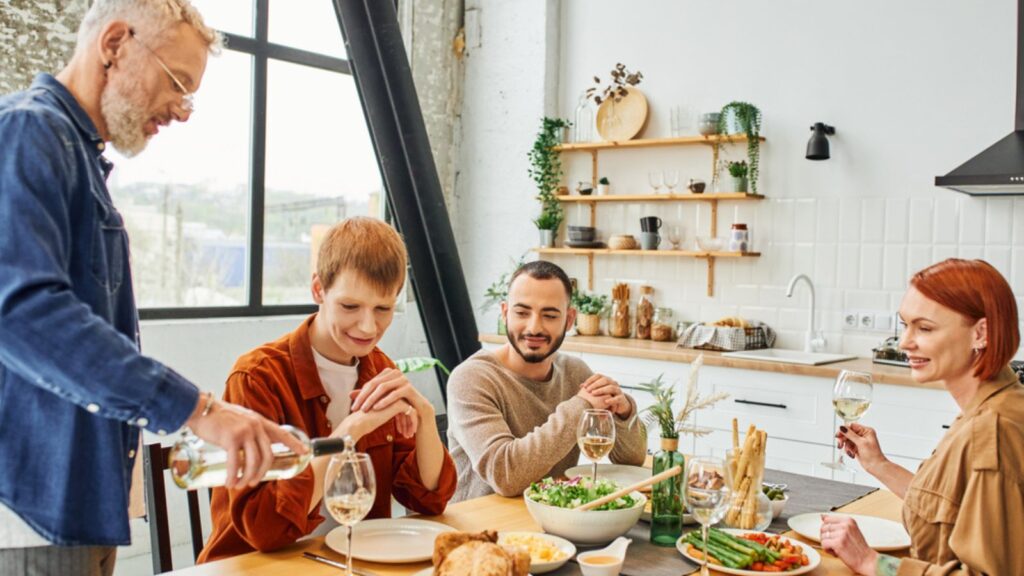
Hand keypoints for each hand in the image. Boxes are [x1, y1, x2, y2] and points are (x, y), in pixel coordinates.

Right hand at [186, 398, 307, 488]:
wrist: (198, 408)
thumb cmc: (216, 417)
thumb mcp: (239, 420)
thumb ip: (247, 431)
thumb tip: (248, 450)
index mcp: (259, 421)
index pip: (282, 433)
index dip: (295, 443)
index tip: (304, 451)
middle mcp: (256, 425)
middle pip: (268, 455)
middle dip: (262, 472)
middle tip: (253, 482)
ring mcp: (245, 432)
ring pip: (253, 462)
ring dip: (247, 477)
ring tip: (239, 485)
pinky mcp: (231, 438)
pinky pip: (235, 463)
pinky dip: (233, 476)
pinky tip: (229, 483)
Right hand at [336, 396, 418, 441]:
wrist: (357, 423)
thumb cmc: (363, 422)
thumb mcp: (376, 416)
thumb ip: (386, 413)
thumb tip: (399, 418)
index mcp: (386, 395)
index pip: (399, 407)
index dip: (401, 420)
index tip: (401, 431)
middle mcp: (391, 393)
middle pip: (406, 408)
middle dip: (407, 422)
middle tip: (408, 435)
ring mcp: (395, 397)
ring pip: (410, 410)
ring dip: (411, 424)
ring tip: (408, 436)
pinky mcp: (398, 403)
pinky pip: (412, 412)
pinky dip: (413, 423)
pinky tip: (409, 433)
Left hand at [350, 368, 431, 415]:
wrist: (417, 409)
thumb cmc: (399, 403)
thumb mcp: (382, 399)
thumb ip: (368, 395)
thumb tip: (350, 394)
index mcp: (387, 373)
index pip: (370, 383)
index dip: (360, 395)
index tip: (353, 406)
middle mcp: (395, 373)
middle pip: (374, 384)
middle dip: (364, 397)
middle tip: (356, 408)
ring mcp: (403, 379)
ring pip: (383, 388)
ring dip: (372, 399)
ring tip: (365, 409)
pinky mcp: (409, 388)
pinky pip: (394, 394)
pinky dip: (385, 401)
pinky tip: (377, 408)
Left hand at [579, 374, 631, 417]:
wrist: (619, 403)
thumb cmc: (607, 396)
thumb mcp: (599, 391)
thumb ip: (591, 388)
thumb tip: (581, 386)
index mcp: (607, 380)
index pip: (598, 376)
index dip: (590, 379)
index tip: (583, 386)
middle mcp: (613, 383)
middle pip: (604, 380)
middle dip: (595, 385)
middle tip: (587, 390)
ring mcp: (618, 390)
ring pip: (611, 387)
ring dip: (601, 390)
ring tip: (593, 394)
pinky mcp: (621, 398)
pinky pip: (617, 398)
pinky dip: (611, 400)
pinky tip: (605, 402)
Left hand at [820, 515, 877, 575]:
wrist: (867, 560)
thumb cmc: (859, 548)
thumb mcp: (851, 530)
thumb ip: (837, 523)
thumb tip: (822, 516)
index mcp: (848, 520)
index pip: (827, 519)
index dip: (827, 529)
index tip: (832, 534)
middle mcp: (845, 525)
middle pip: (823, 528)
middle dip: (826, 537)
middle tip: (836, 544)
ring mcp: (841, 533)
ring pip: (823, 536)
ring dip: (828, 544)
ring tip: (838, 548)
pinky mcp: (838, 543)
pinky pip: (824, 544)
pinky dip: (828, 550)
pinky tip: (836, 552)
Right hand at [837, 422, 886, 474]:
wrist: (876, 466)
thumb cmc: (873, 455)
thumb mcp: (861, 443)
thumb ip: (850, 434)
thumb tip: (842, 427)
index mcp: (866, 431)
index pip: (852, 426)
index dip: (844, 430)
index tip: (838, 435)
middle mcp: (862, 435)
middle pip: (848, 433)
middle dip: (843, 439)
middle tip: (840, 444)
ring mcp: (859, 441)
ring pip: (847, 440)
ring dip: (846, 446)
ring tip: (849, 452)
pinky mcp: (856, 447)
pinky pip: (848, 446)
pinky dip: (848, 450)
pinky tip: (851, 454)